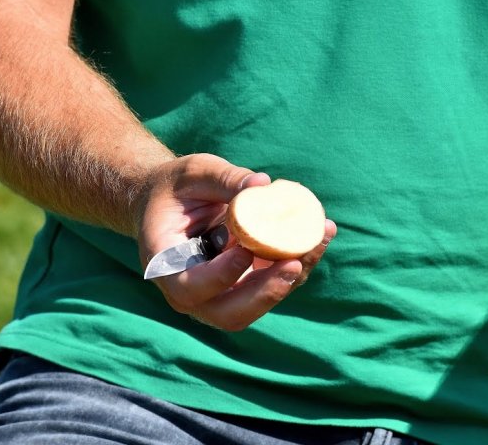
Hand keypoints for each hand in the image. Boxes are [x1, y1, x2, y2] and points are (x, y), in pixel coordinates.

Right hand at [136, 153, 336, 329]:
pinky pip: (276, 284)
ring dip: (292, 277)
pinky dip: (302, 263)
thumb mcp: (193, 173)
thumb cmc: (177, 187)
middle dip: (266, 293)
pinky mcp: (249, 285)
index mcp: (166, 266)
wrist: (175, 204)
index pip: (190, 287)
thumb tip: (263, 184)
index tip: (245, 251)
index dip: (220, 276)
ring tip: (317, 238)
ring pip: (260, 303)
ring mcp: (223, 293)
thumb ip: (224, 179)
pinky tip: (322, 232)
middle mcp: (194, 291)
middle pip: (230, 314)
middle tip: (293, 264)